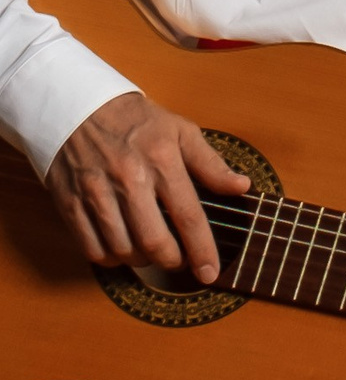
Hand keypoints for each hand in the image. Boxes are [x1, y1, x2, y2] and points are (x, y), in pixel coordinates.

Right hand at [47, 92, 252, 286]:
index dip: (202, 250)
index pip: (188, 216)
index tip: (210, 273)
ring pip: (122, 250)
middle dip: (172, 261)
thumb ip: (211, 163)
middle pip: (153, 241)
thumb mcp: (181, 131)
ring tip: (153, 252)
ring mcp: (95, 193)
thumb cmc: (136, 121)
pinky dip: (110, 259)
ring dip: (142, 262)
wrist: (77, 106)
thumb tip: (241, 187)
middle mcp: (128, 179)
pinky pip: (91, 249)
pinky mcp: (69, 203)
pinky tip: (122, 249)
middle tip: (180, 261)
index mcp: (162, 161)